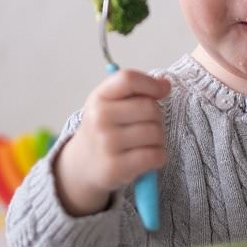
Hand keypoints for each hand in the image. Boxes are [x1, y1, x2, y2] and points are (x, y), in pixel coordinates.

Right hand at [54, 70, 170, 216]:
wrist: (82, 164)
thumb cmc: (104, 129)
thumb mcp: (110, 103)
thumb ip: (136, 90)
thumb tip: (165, 84)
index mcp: (99, 98)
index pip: (129, 79)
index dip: (151, 83)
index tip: (162, 89)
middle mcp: (100, 119)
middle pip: (150, 108)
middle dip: (157, 117)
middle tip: (147, 125)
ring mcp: (107, 144)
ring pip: (156, 133)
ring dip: (159, 139)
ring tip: (145, 143)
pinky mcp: (116, 167)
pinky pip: (155, 155)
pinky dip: (159, 156)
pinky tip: (148, 157)